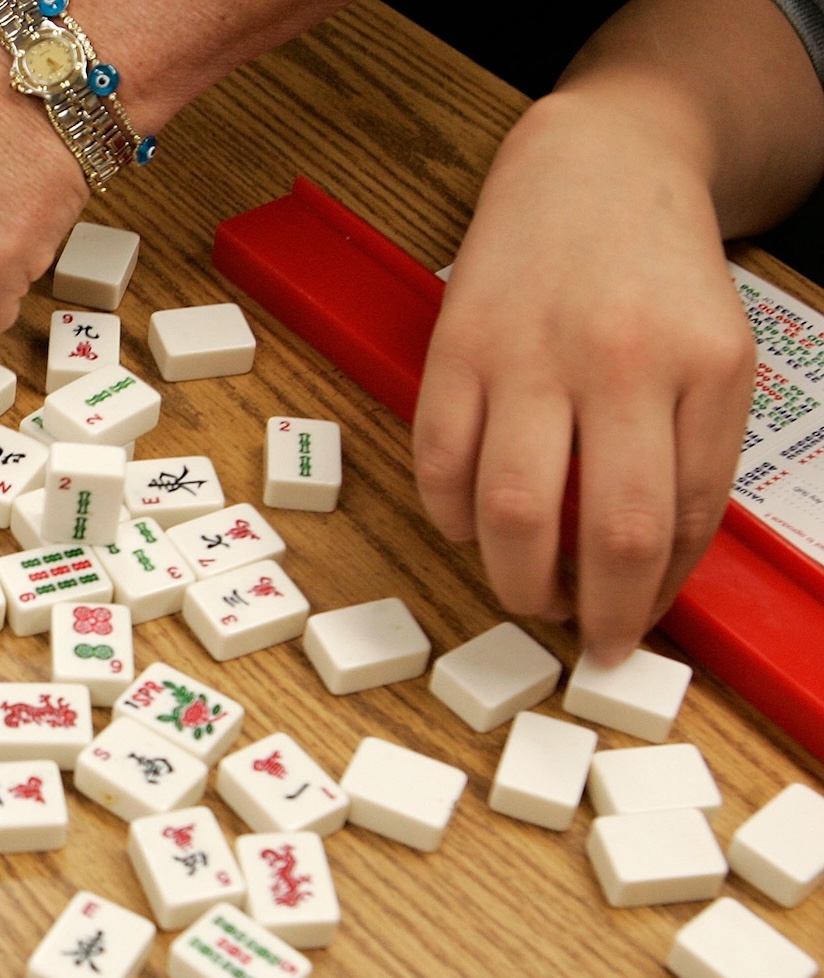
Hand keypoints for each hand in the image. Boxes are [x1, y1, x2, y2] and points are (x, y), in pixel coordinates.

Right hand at [414, 83, 754, 661]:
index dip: (656, 594)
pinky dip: (450, 515)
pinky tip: (470, 524)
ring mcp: (530, 353)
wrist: (596, 165)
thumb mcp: (714, 355)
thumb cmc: (655, 273)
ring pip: (513, 511)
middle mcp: (621, 360)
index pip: (685, 517)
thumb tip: (649, 568)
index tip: (635, 628)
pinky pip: (441, 463)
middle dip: (594, 610)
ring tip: (526, 591)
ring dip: (515, 577)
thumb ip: (692, 452)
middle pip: (610, 529)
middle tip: (583, 633)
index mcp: (704, 366)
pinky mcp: (457, 348)